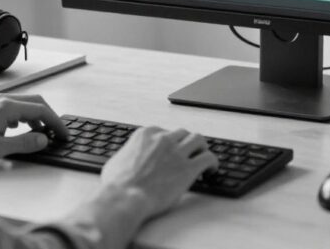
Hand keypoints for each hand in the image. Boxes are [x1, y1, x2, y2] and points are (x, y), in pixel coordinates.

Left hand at [0, 93, 69, 164]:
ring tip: (41, 133)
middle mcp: (1, 100)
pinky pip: (12, 106)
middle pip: (35, 102)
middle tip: (57, 132)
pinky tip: (19, 128)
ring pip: (23, 103)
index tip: (64, 133)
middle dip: (49, 116)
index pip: (41, 109)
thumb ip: (24, 143)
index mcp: (6, 108)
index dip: (56, 122)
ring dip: (36, 116)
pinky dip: (23, 115)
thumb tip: (44, 139)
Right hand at [100, 126, 217, 216]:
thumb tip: (128, 158)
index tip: (171, 151)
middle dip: (186, 143)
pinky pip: (209, 158)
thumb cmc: (117, 184)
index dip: (170, 143)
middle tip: (188, 154)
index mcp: (146, 134)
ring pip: (199, 139)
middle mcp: (163, 139)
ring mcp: (177, 152)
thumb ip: (128, 154)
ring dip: (201, 148)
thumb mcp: (117, 160)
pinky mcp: (188, 168)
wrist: (124, 198)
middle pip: (183, 133)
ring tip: (202, 157)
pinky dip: (213, 162)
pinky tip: (211, 170)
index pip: (165, 132)